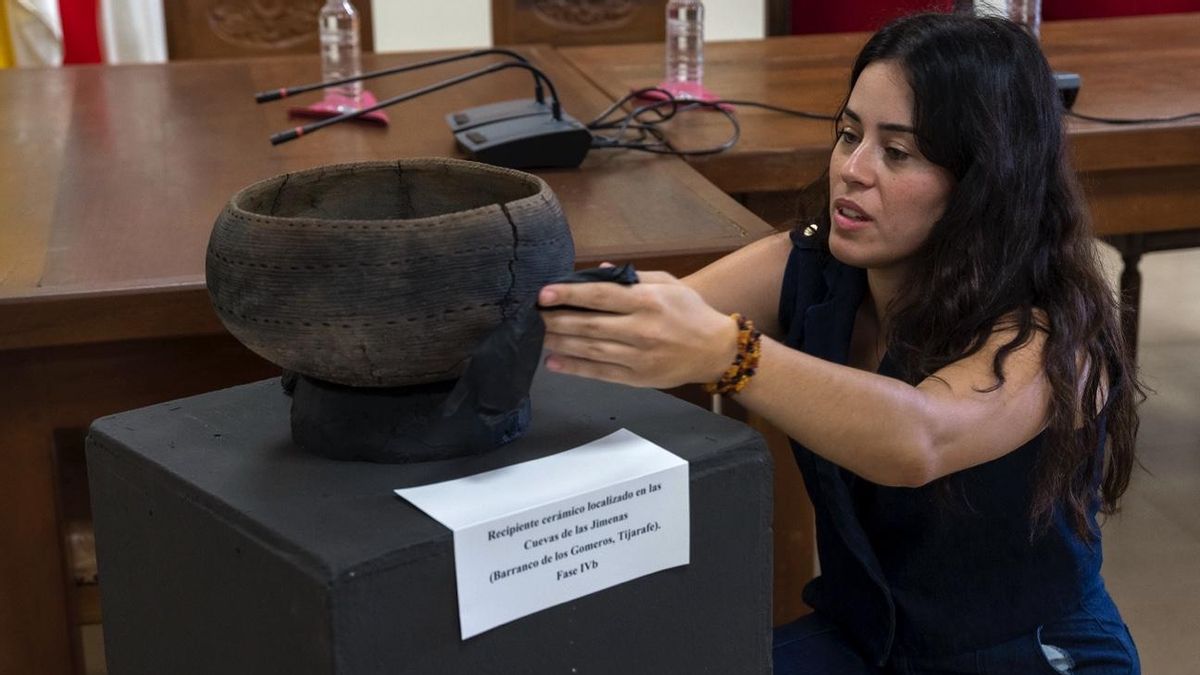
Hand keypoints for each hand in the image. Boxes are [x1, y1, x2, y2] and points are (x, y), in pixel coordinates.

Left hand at [538, 271, 737, 387]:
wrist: (715, 350)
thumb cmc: (690, 312)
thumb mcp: (668, 284)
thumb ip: (632, 277)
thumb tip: (596, 272)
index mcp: (648, 301)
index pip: (601, 296)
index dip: (569, 294)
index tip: (544, 293)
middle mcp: (642, 329)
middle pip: (590, 325)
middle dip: (557, 320)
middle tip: (533, 316)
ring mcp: (639, 356)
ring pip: (591, 350)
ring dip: (560, 344)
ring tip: (537, 337)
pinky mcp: (638, 378)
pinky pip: (600, 373)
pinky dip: (575, 368)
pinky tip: (554, 363)